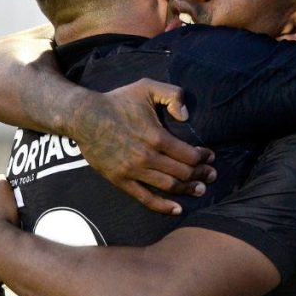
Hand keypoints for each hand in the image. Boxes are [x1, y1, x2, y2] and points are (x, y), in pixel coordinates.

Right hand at [70, 78, 216, 214]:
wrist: (84, 117)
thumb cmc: (117, 101)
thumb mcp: (147, 87)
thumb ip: (172, 94)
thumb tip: (186, 116)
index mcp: (157, 136)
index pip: (189, 155)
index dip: (203, 157)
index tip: (210, 157)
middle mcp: (147, 157)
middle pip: (183, 173)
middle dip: (201, 175)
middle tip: (211, 176)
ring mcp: (133, 171)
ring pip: (168, 187)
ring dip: (187, 190)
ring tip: (200, 190)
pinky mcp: (121, 180)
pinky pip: (145, 198)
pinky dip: (163, 206)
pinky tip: (177, 209)